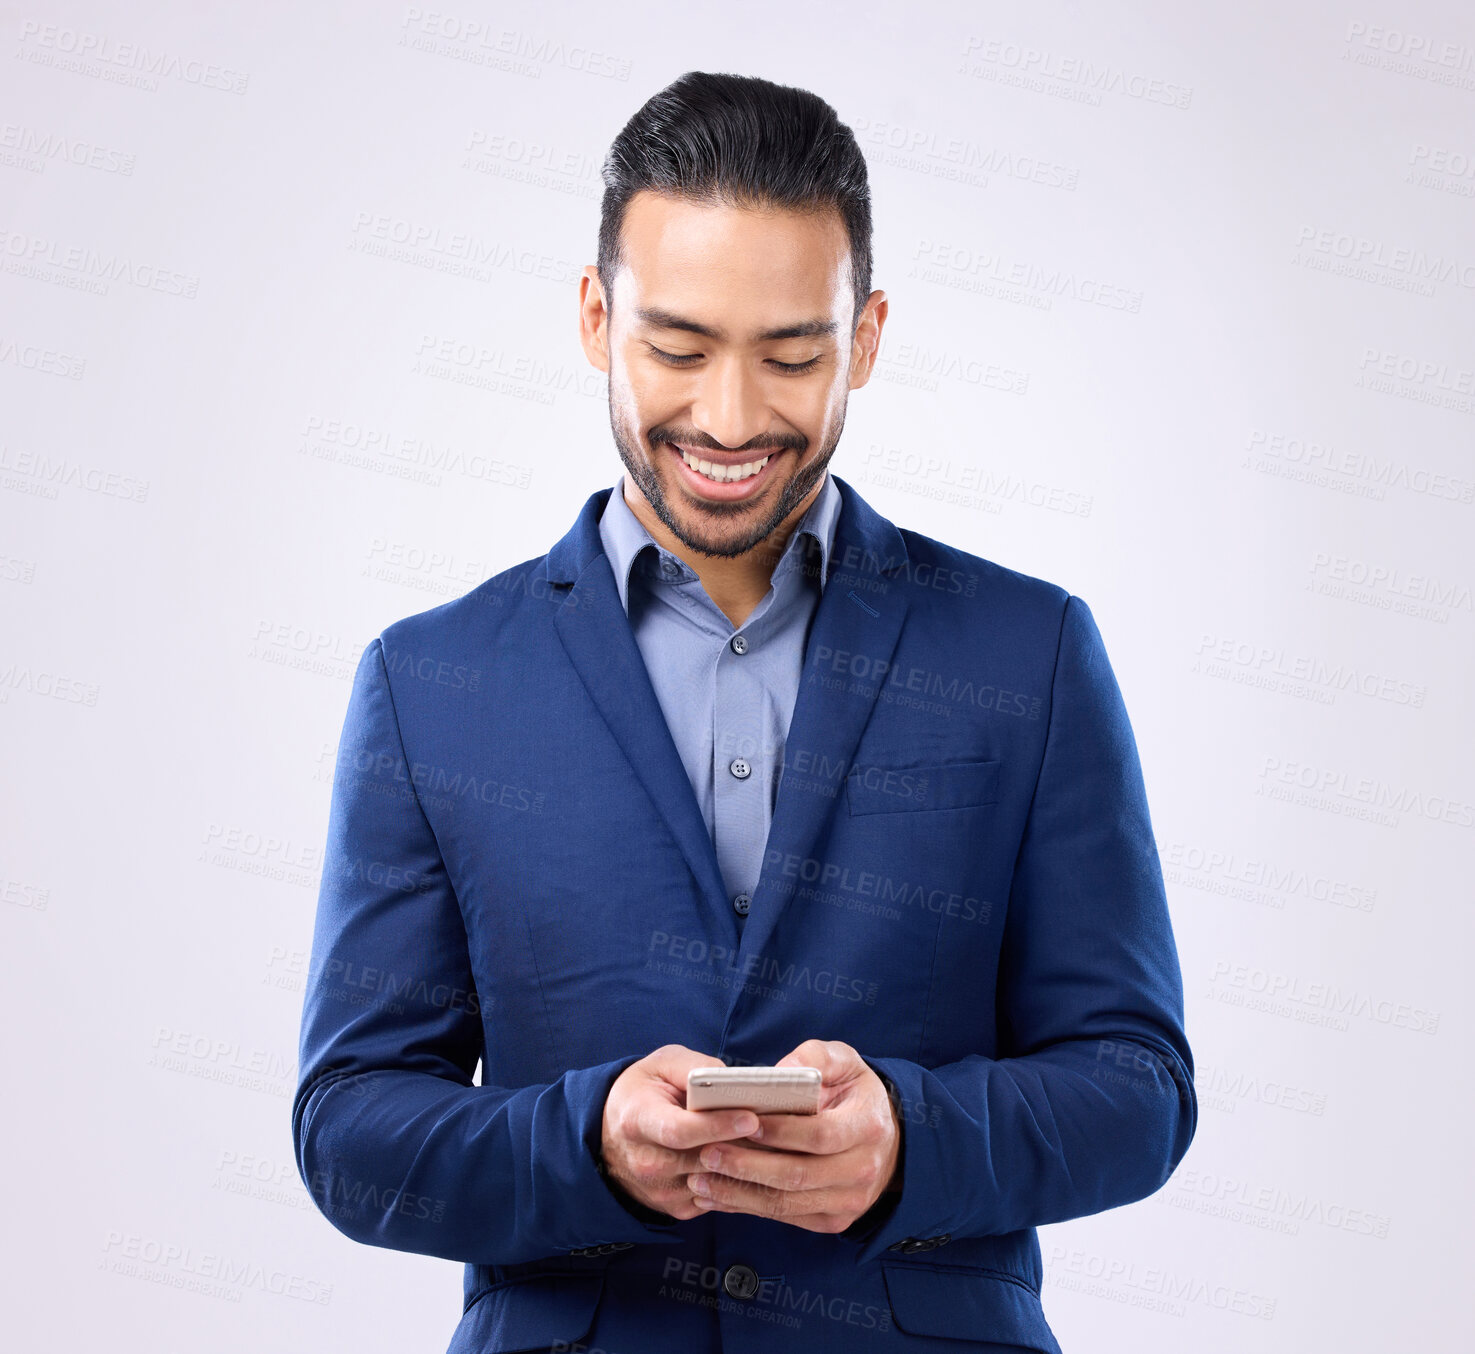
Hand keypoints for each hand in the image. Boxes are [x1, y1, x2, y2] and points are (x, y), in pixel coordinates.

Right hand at [600, 1044, 762, 1220]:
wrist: (609, 1135)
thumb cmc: (642, 1091)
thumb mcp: (661, 1064)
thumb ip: (694, 1067)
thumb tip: (731, 1081)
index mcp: (638, 1120)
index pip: (680, 1130)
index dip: (717, 1125)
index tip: (751, 1117)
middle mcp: (646, 1162)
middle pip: (704, 1159)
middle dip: (744, 1146)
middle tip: (781, 1129)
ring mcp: (660, 1191)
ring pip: (716, 1183)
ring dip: (747, 1166)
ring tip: (775, 1144)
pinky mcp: (675, 1208)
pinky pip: (717, 1199)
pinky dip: (738, 1182)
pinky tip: (756, 1161)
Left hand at [685, 1039, 900, 1232]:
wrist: (886, 1140)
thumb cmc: (855, 1093)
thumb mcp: (845, 1061)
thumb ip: (815, 1057)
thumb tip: (781, 1070)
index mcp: (867, 1127)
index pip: (820, 1135)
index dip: (781, 1132)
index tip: (745, 1123)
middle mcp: (862, 1170)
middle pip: (798, 1175)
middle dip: (747, 1166)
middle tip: (707, 1153)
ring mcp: (848, 1201)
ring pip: (786, 1202)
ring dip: (739, 1193)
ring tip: (701, 1177)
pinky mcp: (832, 1220)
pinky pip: (785, 1216)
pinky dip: (747, 1207)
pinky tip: (717, 1195)